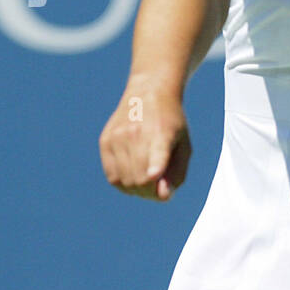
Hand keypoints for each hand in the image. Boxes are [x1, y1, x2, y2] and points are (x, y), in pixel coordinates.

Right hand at [99, 79, 191, 200]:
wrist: (148, 93)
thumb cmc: (171, 124)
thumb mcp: (184, 146)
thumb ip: (177, 173)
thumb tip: (163, 196)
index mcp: (162, 133)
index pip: (156, 153)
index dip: (155, 167)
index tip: (153, 176)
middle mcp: (136, 134)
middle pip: (140, 180)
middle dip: (152, 193)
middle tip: (160, 188)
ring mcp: (117, 137)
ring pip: (125, 181)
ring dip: (138, 190)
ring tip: (148, 181)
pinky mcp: (105, 141)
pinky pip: (112, 177)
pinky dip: (123, 184)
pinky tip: (133, 176)